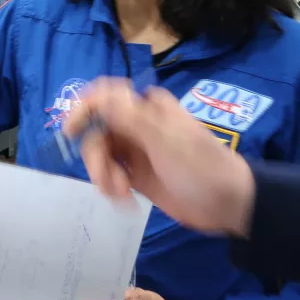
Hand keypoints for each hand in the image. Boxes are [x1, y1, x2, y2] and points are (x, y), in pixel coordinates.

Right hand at [63, 79, 254, 236]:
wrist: (229, 205)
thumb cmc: (201, 167)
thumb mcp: (166, 141)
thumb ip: (130, 117)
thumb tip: (98, 93)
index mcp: (147, 108)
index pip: (105, 95)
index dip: (83, 108)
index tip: (71, 130)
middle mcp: (137, 124)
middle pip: (97, 129)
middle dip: (97, 156)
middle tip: (106, 180)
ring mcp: (136, 149)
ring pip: (100, 153)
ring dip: (103, 174)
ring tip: (121, 195)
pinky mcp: (136, 174)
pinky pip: (110, 173)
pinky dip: (111, 186)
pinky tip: (125, 199)